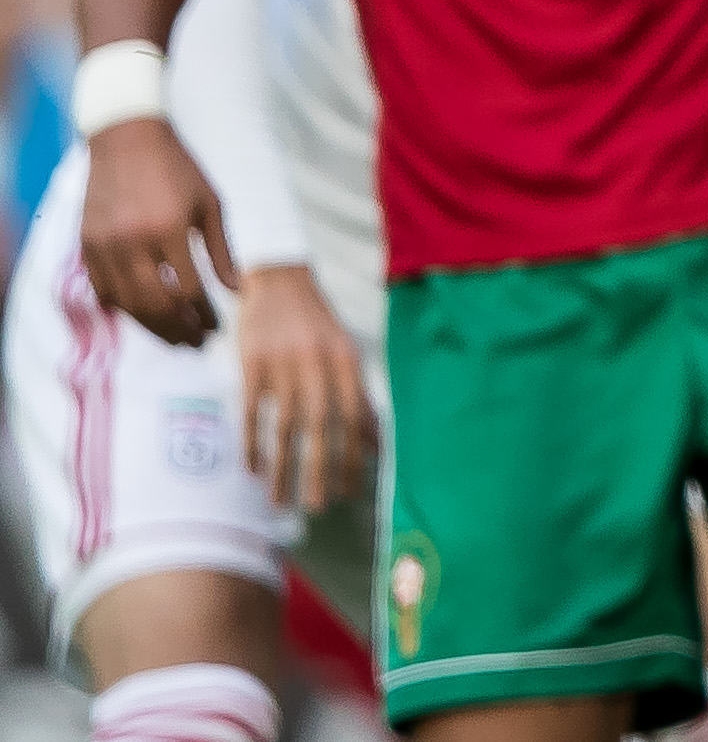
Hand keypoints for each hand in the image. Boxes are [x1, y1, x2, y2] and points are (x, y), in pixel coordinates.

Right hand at [82, 121, 237, 350]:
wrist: (127, 141)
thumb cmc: (178, 170)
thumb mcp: (210, 203)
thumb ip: (221, 249)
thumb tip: (237, 290)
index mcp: (169, 229)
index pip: (189, 289)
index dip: (204, 313)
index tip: (216, 326)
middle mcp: (133, 241)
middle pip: (156, 304)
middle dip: (178, 329)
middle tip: (196, 343)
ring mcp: (105, 246)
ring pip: (127, 303)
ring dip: (152, 326)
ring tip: (175, 337)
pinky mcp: (86, 247)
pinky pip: (104, 291)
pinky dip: (124, 309)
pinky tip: (145, 316)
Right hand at [238, 264, 377, 512]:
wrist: (280, 281)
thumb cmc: (317, 326)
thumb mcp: (346, 355)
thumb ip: (360, 399)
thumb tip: (375, 446)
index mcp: (348, 362)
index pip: (354, 419)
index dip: (353, 456)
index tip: (352, 491)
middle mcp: (319, 364)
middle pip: (322, 427)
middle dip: (322, 470)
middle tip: (320, 506)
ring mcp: (283, 365)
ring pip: (285, 426)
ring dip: (284, 467)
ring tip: (282, 500)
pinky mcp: (252, 366)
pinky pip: (252, 413)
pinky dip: (252, 443)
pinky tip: (253, 469)